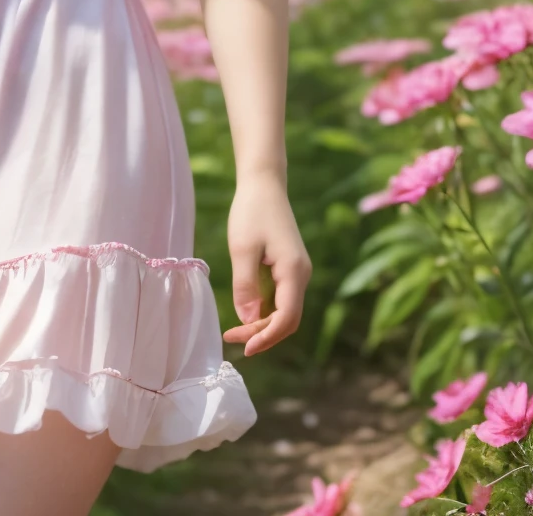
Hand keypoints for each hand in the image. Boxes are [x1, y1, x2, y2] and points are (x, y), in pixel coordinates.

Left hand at [222, 170, 310, 355]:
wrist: (263, 184)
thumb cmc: (251, 211)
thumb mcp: (242, 248)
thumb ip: (245, 285)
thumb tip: (247, 320)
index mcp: (294, 270)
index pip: (286, 318)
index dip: (267, 337)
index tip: (245, 348)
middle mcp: (301, 274)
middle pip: (287, 319)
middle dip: (262, 333)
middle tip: (231, 337)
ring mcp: (297, 271)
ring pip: (284, 310)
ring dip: (262, 324)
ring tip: (234, 329)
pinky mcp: (289, 267)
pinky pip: (281, 297)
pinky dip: (264, 309)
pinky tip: (246, 311)